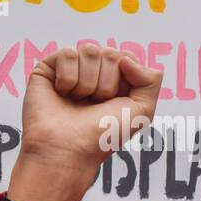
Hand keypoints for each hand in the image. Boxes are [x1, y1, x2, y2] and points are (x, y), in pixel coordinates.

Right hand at [8, 45, 161, 200]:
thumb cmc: (102, 136)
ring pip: (89, 50)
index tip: (115, 102)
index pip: (127, 57)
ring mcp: (71, 69)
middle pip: (110, 53)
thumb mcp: (142, 111)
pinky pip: (68, 54)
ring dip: (88, 83)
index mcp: (115, 82)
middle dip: (106, 84)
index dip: (126, 78)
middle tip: (94, 105)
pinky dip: (68, 78)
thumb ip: (151, 80)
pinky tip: (62, 94)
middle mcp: (93, 74)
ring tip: (77, 102)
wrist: (68, 150)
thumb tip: (126, 58)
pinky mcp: (49, 68)